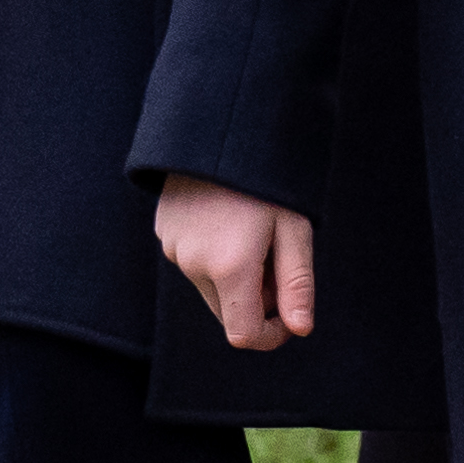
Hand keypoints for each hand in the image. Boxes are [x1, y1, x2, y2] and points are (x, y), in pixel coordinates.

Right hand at [156, 177, 312, 352]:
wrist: (220, 127)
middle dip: (256, 302)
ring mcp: (173, 248)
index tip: (289, 316)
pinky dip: (214, 257)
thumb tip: (300, 329)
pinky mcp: (163, 232)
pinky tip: (228, 220)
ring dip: (234, 278)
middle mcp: (194, 265)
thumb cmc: (267, 179)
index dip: (270, 336)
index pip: (244, 335)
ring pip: (210, 288)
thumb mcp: (294, 229)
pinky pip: (192, 262)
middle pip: (228, 313)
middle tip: (276, 260)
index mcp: (230, 268)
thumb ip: (297, 284)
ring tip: (252, 234)